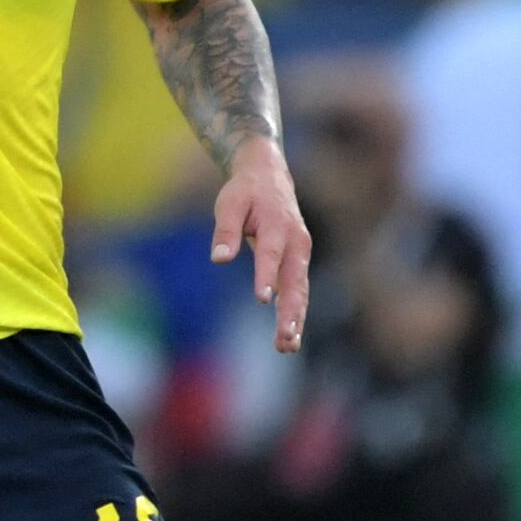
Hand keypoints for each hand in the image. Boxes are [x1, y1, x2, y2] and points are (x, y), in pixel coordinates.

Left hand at [210, 138, 312, 352]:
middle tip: (284, 338)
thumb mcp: (230, 203)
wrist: (269, 174)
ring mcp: (301, 252)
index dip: (266, 275)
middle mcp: (295, 241)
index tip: (263, 298)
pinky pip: (299, 290)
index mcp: (276, 224)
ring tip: (287, 346)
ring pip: (300, 290)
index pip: (270, 253)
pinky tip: (289, 337)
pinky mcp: (299, 261)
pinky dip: (296, 313)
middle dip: (290, 311)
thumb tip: (219, 258)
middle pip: (294, 280)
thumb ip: (226, 230)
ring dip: (295, 319)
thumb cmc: (245, 191)